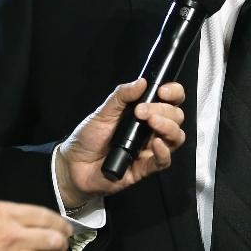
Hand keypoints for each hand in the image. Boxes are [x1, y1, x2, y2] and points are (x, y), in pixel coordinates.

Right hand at [0, 201, 70, 250]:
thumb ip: (5, 218)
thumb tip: (23, 225)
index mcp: (4, 212)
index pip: (44, 215)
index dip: (59, 223)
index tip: (65, 227)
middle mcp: (12, 233)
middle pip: (51, 237)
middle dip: (61, 242)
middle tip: (64, 244)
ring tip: (52, 250)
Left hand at [56, 78, 185, 207]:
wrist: (74, 165)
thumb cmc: (89, 137)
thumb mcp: (103, 112)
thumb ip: (121, 96)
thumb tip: (141, 81)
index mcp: (144, 113)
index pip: (169, 100)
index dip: (174, 93)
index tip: (162, 91)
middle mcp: (151, 129)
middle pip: (175, 117)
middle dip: (164, 110)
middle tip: (142, 111)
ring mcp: (149, 149)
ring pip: (175, 138)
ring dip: (168, 127)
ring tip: (151, 122)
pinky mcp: (145, 168)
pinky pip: (163, 161)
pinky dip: (163, 152)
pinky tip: (155, 143)